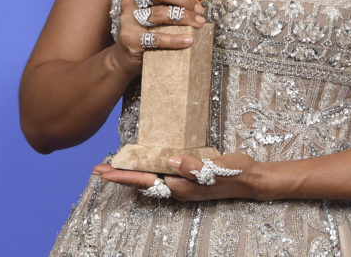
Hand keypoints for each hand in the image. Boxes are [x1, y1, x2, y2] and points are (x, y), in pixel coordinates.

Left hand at [92, 153, 256, 200]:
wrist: (251, 179)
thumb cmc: (235, 173)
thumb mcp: (216, 169)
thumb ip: (194, 167)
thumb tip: (172, 162)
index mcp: (181, 185)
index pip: (145, 180)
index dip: (123, 176)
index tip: (104, 172)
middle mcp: (178, 187)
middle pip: (142, 181)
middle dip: (120, 175)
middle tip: (98, 169)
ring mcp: (183, 184)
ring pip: (151, 179)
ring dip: (132, 173)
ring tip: (114, 167)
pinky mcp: (188, 178)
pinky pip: (162, 175)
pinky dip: (147, 170)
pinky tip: (144, 166)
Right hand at [113, 0, 206, 74]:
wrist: (127, 54)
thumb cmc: (148, 26)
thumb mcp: (155, 7)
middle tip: (200, 9)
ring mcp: (128, 18)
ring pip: (159, 13)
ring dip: (184, 17)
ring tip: (198, 23)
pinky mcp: (130, 37)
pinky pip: (155, 38)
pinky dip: (175, 39)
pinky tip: (188, 40)